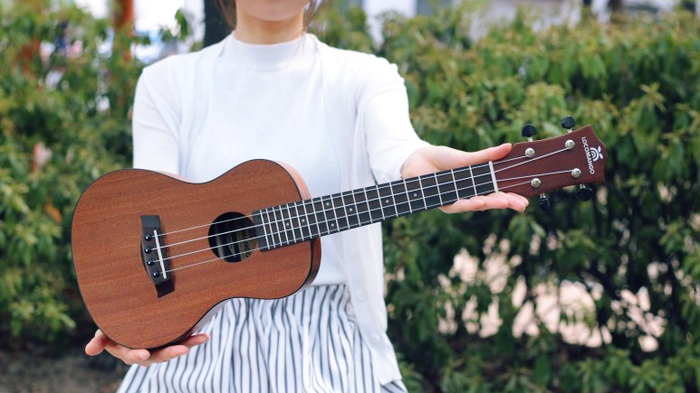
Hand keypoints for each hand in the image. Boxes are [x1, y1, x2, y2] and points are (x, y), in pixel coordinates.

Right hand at [85, 329, 209, 366]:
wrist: (127, 321)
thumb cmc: (114, 327)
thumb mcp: (105, 332)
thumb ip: (100, 340)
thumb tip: (89, 350)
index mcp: (130, 352)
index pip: (133, 356)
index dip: (137, 356)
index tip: (143, 354)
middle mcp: (147, 353)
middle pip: (159, 356)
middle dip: (171, 353)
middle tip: (182, 350)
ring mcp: (160, 347)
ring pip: (174, 348)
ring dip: (188, 344)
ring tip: (201, 338)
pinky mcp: (170, 339)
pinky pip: (183, 339)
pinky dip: (193, 338)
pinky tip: (205, 335)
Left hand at [401, 144, 528, 212]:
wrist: (418, 160)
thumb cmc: (443, 159)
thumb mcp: (467, 157)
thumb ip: (487, 156)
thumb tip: (508, 146)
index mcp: (477, 185)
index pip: (498, 193)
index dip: (512, 198)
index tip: (525, 200)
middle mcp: (469, 195)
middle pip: (491, 201)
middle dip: (506, 203)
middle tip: (521, 204)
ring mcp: (457, 200)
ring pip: (476, 205)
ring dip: (490, 204)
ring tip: (503, 202)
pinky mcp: (443, 203)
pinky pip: (457, 205)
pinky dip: (468, 204)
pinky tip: (479, 202)